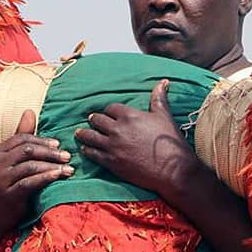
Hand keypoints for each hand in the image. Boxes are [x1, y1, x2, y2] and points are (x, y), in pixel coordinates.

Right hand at [0, 109, 72, 231]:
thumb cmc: (9, 185)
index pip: (22, 138)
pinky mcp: (7, 194)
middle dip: (50, 152)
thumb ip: (22, 137)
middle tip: (67, 155)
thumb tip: (30, 111)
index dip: (42, 140)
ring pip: (30, 166)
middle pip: (27, 150)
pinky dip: (46, 178)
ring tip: (68, 168)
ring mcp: (0, 179)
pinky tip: (58, 176)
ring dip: (52, 165)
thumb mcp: (13, 161)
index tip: (59, 144)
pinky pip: (30, 182)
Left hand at [75, 80, 197, 200]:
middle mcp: (117, 129)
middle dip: (94, 120)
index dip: (109, 111)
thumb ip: (159, 98)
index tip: (108, 113)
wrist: (172, 169)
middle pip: (97, 120)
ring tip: (80, 133)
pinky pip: (92, 153)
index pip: (111, 108)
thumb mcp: (164, 116)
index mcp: (129, 115)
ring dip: (84, 134)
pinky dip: (87, 150)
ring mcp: (112, 146)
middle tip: (91, 120)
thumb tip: (163, 82)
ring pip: (90, 136)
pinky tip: (85, 149)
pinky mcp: (110, 162)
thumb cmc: (170, 141)